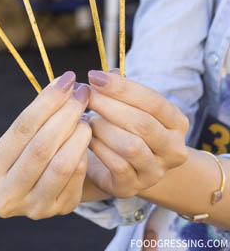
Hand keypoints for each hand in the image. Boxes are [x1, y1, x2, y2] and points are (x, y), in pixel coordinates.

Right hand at [0, 72, 91, 219]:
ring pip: (62, 164)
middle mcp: (6, 195)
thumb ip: (39, 112)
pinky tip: (85, 135)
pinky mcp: (59, 211)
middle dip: (66, 114)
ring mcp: (34, 208)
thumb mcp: (21, 135)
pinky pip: (77, 177)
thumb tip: (65, 82)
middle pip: (42, 146)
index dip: (48, 101)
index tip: (67, 79)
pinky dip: (83, 152)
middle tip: (82, 92)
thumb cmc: (25, 150)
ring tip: (85, 114)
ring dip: (78, 133)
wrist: (34, 185)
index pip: (23, 127)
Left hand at [86, 71, 188, 198]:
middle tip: (86, 95)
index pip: (153, 101)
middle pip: (142, 123)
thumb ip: (120, 89)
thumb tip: (103, 75)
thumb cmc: (124, 126)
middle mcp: (173, 149)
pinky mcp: (133, 187)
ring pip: (131, 146)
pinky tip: (86, 138)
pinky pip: (117, 166)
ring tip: (87, 118)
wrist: (121, 166)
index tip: (94, 76)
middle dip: (109, 105)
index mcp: (176, 122)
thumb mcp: (128, 105)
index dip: (122, 87)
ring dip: (103, 128)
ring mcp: (155, 171)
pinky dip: (98, 148)